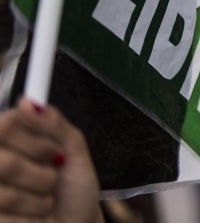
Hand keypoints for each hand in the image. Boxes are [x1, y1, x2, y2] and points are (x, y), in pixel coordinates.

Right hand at [0, 98, 102, 222]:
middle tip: (54, 175)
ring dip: (40, 197)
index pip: (5, 125)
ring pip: (5, 192)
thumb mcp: (74, 149)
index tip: (55, 150)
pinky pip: (5, 213)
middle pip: (6, 161)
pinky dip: (33, 215)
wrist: (78, 222)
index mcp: (7, 141)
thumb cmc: (73, 186)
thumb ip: (54, 124)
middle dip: (42, 172)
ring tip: (47, 198)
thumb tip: (28, 102)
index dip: (34, 140)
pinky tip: (36, 216)